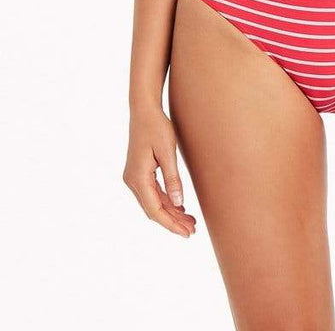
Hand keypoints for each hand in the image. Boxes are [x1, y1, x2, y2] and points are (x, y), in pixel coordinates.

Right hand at [123, 104, 196, 237]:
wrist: (143, 110)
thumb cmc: (157, 127)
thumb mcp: (167, 151)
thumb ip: (173, 178)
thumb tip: (179, 203)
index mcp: (138, 177)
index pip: (154, 209)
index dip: (171, 223)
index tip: (186, 233)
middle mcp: (132, 180)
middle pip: (153, 209)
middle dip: (172, 221)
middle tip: (192, 230)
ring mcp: (133, 177)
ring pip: (152, 202)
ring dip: (170, 213)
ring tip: (189, 221)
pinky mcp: (138, 173)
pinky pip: (152, 193)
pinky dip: (166, 201)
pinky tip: (179, 207)